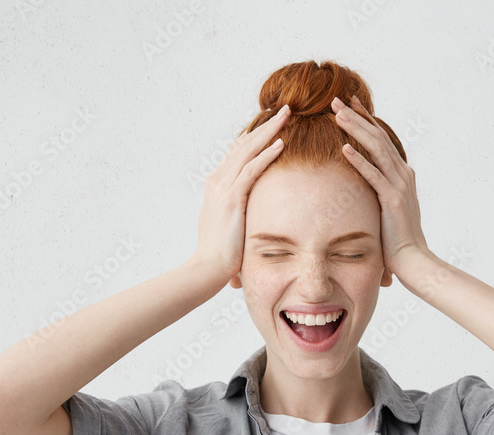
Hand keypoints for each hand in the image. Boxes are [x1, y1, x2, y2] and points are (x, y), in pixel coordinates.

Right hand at [193, 105, 290, 281]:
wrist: (207, 267)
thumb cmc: (220, 251)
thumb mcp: (229, 224)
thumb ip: (238, 212)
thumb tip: (250, 213)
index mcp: (217, 184)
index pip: (237, 152)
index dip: (254, 135)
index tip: (271, 122)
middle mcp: (218, 180)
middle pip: (244, 144)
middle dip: (265, 125)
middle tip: (283, 109)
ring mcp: (223, 188)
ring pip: (248, 150)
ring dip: (269, 131)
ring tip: (287, 115)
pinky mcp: (231, 199)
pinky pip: (252, 170)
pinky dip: (266, 155)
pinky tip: (281, 144)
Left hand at [331, 95, 430, 278]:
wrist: (414, 259)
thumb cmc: (397, 238)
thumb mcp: (389, 208)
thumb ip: (381, 192)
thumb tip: (366, 185)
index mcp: (402, 174)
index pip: (381, 140)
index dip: (365, 120)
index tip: (349, 104)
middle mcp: (403, 174)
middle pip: (377, 137)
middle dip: (357, 117)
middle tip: (337, 100)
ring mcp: (399, 185)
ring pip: (376, 150)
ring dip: (356, 130)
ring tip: (337, 115)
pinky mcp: (392, 199)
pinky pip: (373, 175)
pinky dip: (359, 160)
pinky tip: (344, 148)